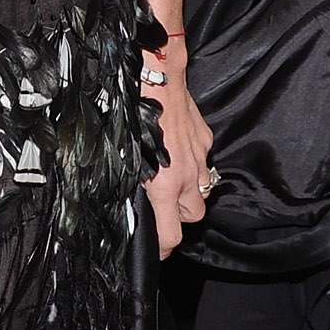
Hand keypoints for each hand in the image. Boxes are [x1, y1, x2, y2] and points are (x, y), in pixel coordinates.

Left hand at [143, 63, 213, 256]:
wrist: (156, 77)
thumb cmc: (133, 114)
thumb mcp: (124, 158)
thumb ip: (132, 185)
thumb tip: (129, 203)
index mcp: (163, 186)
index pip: (172, 235)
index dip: (163, 250)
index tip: (157, 251)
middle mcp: (187, 176)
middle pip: (193, 216)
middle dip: (180, 218)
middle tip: (163, 209)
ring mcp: (200, 157)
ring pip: (203, 189)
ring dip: (189, 191)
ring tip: (172, 180)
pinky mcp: (205, 139)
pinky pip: (203, 160)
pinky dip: (193, 162)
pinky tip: (177, 151)